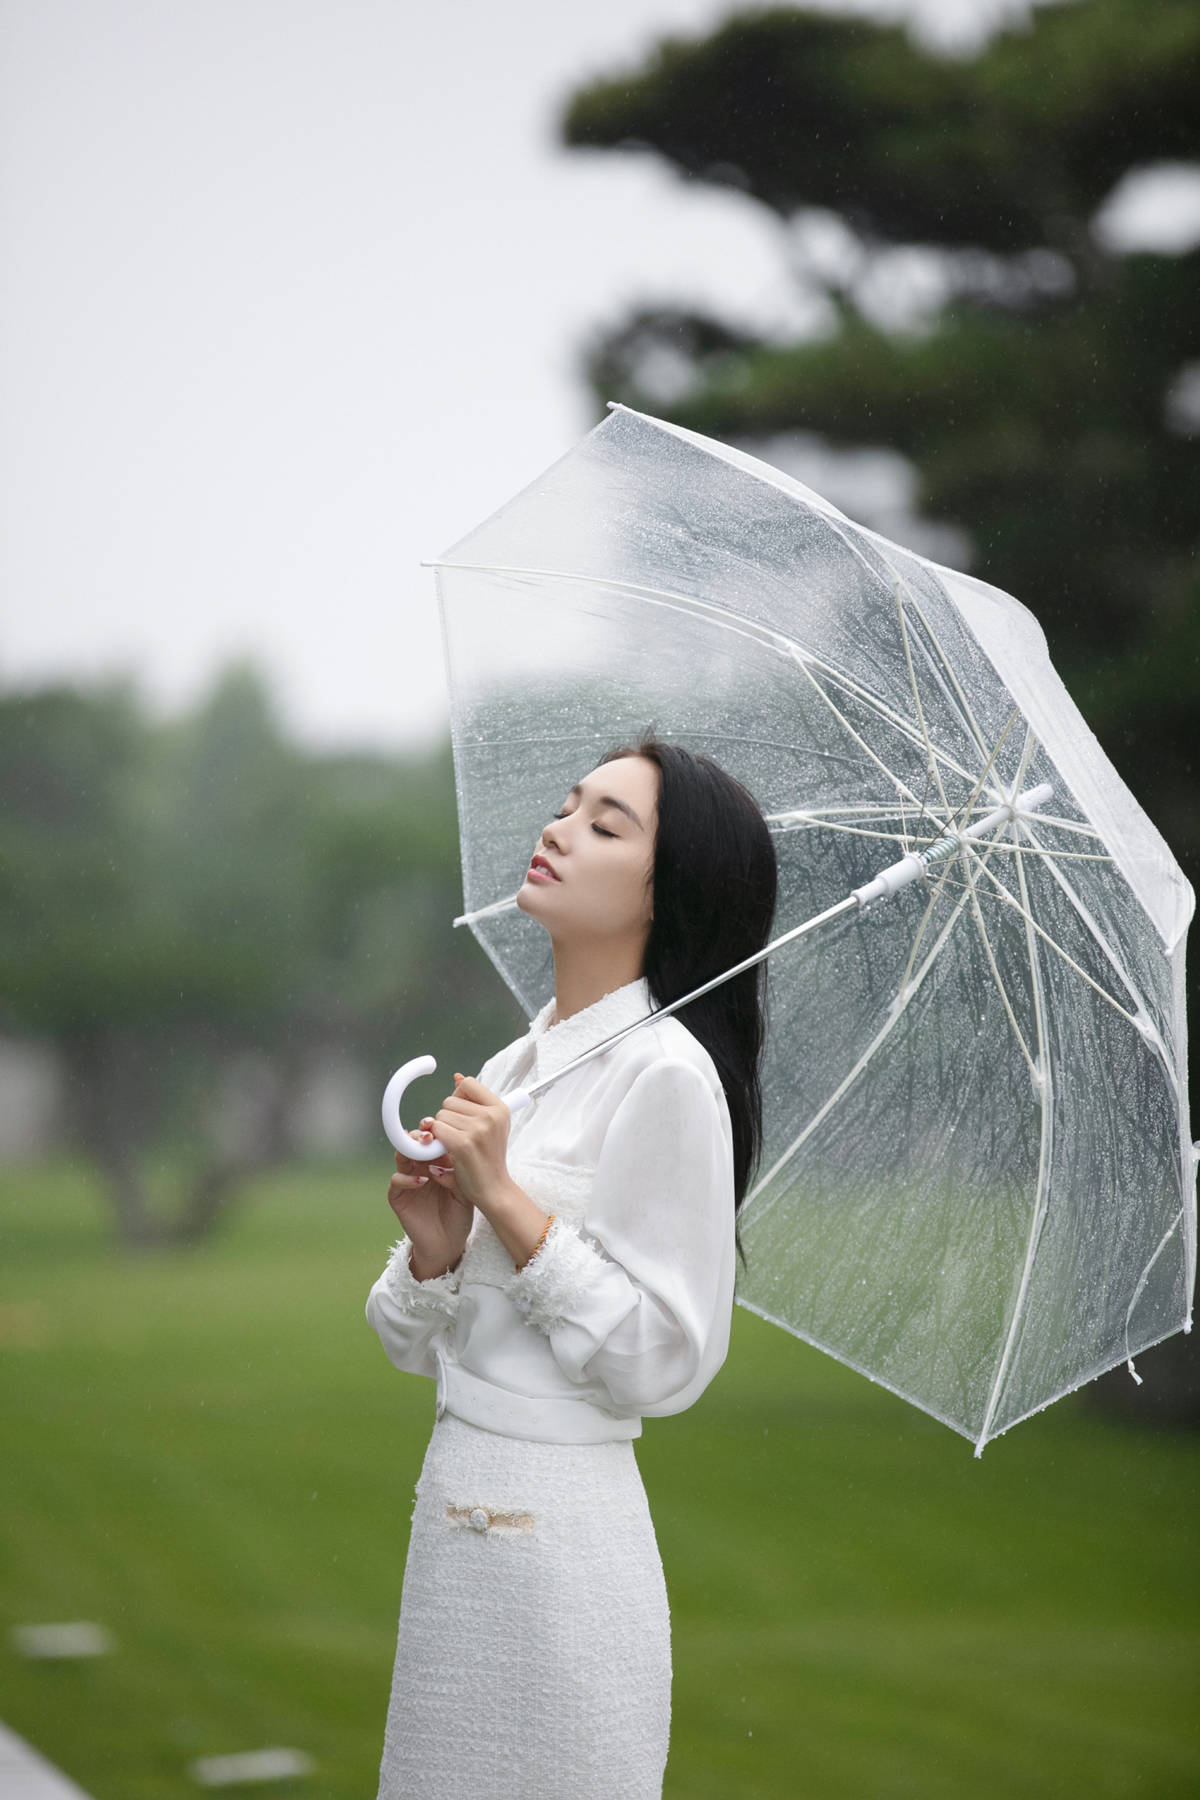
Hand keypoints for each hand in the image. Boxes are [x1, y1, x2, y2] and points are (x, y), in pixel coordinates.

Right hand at [387, 1118, 473, 1280]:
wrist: (448, 1243)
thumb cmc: (459, 1214)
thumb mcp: (465, 1189)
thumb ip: (458, 1170)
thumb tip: (450, 1150)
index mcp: (437, 1163)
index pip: (433, 1141)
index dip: (437, 1131)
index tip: (444, 1123)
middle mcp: (420, 1168)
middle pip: (414, 1144)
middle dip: (421, 1135)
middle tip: (430, 1132)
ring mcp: (407, 1181)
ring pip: (402, 1157)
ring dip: (410, 1150)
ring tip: (423, 1149)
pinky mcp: (398, 1197)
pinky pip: (396, 1181)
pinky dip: (407, 1178)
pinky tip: (421, 1179)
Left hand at [427, 1072, 512, 1213]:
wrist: (494, 1188)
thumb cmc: (489, 1157)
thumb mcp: (491, 1125)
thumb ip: (474, 1101)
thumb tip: (457, 1077)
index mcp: (499, 1108)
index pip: (468, 1083)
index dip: (459, 1097)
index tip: (463, 1114)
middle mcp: (491, 1116)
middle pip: (449, 1101)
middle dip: (448, 1117)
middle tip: (461, 1135)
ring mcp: (477, 1129)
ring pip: (440, 1116)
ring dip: (442, 1131)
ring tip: (457, 1145)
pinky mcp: (463, 1144)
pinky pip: (436, 1130)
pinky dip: (437, 1141)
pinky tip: (449, 1151)